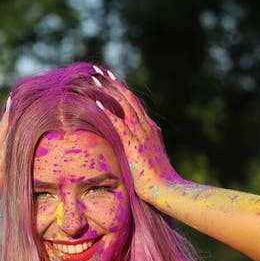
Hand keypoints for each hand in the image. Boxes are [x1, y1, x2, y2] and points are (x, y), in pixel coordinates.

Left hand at [92, 70, 180, 201]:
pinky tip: (94, 100)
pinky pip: (117, 121)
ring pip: (122, 104)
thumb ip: (142, 152)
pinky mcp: (133, 143)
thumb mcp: (149, 162)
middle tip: (97, 71)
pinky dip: (105, 109)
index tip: (108, 81)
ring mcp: (141, 133)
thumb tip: (135, 152)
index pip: (134, 105)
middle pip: (128, 98)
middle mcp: (146, 127)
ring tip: (91, 78)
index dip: (121, 92)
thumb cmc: (158, 183)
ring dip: (106, 90)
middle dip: (112, 83)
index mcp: (151, 130)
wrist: (168, 190)